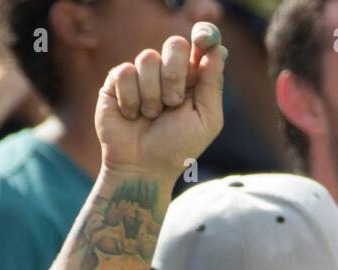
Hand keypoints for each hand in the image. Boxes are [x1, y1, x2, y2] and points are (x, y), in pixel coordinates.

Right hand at [96, 23, 226, 179]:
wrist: (143, 167)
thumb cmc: (178, 147)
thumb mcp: (206, 120)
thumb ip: (212, 85)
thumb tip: (219, 49)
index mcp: (195, 78)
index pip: (201, 44)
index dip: (205, 35)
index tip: (204, 37)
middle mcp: (169, 71)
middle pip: (175, 44)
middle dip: (175, 75)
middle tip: (173, 103)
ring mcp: (143, 74)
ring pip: (148, 58)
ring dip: (152, 95)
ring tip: (151, 116)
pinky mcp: (117, 80)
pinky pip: (125, 71)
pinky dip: (131, 99)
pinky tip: (132, 115)